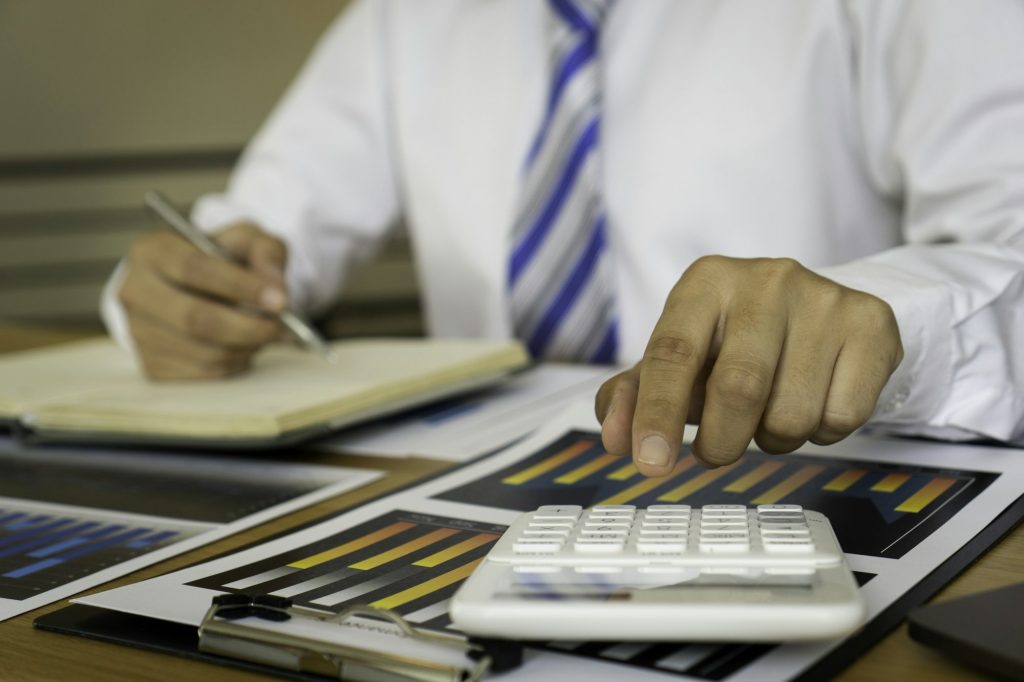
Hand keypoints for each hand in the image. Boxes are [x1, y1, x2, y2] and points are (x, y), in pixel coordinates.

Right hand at [118, 222, 288, 379]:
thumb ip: (266, 252)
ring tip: (265, 331)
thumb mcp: (247, 241)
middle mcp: (135, 291)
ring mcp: (138, 332)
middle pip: (194, 318)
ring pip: (204, 351)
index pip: (194, 268)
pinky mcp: (151, 365)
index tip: (279, 299)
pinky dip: (236, 362)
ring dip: (247, 346)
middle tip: (279, 326)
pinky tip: (244, 345)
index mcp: (151, 251)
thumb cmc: (222, 260)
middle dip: (247, 326)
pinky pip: (204, 372)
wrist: (194, 287)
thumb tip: (276, 288)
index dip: (239, 286)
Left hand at [596, 256, 902, 475]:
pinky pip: (843, 417)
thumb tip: (617, 440)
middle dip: (721, 442)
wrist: (817, 311)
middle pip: (738, 388)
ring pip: (793, 413)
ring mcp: (824, 299)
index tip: (650, 463)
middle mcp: (766, 279)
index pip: (673, 353)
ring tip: (769, 413)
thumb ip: (634, 397)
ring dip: (773, 438)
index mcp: (706, 282)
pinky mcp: (871, 325)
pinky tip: (812, 402)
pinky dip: (821, 433)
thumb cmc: (732, 342)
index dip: (657, 414)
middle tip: (715, 453)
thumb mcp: (678, 360)